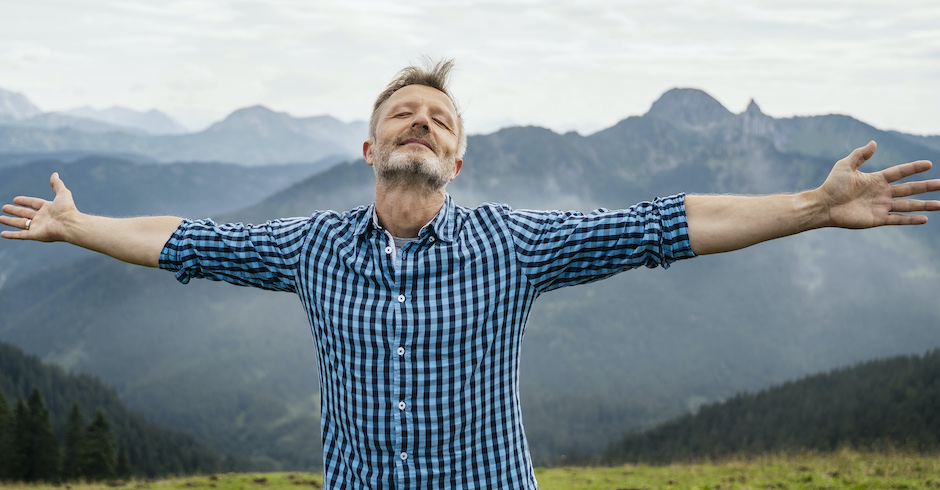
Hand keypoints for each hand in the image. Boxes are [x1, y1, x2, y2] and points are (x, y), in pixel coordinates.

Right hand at [1, 172, 77, 241]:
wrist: (70, 224)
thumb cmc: (67, 210)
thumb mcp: (62, 193)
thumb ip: (57, 184)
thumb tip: (55, 174)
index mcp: (48, 208)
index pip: (34, 203)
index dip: (25, 201)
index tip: (15, 199)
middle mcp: (42, 218)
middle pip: (25, 213)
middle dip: (14, 211)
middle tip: (4, 207)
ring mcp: (38, 227)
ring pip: (20, 224)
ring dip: (10, 221)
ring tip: (0, 218)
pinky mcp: (34, 235)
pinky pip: (20, 235)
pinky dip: (11, 235)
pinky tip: (2, 234)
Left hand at [818, 141, 939, 228]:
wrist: (823, 205)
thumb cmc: (832, 185)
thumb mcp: (845, 166)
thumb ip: (860, 155)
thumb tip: (874, 143)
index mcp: (876, 180)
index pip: (900, 172)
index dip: (914, 168)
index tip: (929, 164)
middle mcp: (881, 193)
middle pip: (909, 189)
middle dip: (926, 187)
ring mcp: (881, 207)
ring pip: (908, 205)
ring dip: (924, 205)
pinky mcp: (877, 219)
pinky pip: (898, 219)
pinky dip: (911, 220)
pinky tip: (924, 219)